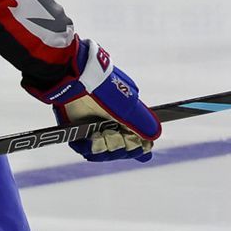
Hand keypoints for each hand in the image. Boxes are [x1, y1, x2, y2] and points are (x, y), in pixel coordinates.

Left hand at [27, 39, 160, 162]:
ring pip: (101, 150)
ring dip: (101, 150)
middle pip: (119, 148)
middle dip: (119, 149)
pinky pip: (83, 146)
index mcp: (126, 114)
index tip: (141, 153)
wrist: (73, 77)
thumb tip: (156, 135)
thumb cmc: (104, 90)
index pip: (136, 138)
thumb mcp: (127, 107)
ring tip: (97, 140)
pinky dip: (85, 147)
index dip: (138, 148)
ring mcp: (93, 124)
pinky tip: (86, 142)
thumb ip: (142, 123)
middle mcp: (111, 120)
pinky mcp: (77, 127)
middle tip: (116, 142)